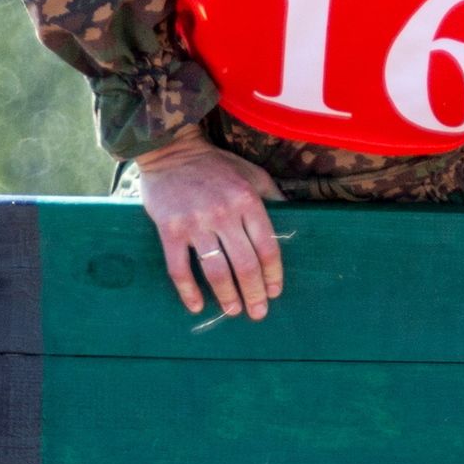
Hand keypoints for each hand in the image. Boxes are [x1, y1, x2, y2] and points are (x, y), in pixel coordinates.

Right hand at [135, 126, 286, 319]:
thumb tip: (294, 219)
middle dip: (254, 293)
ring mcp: (196, 223)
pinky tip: (197, 306)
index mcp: (248, 200)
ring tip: (234, 311)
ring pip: (216, 270)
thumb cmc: (217, 165)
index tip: (276, 291)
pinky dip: (188, 291)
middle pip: (245, 263)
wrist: (172, 151)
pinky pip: (179, 268)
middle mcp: (224, 213)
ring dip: (227, 296)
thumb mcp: (253, 173)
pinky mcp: (169, 230)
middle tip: (258, 312)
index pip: (267, 246)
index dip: (273, 273)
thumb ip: (273, 196)